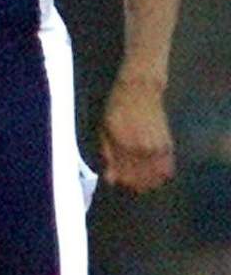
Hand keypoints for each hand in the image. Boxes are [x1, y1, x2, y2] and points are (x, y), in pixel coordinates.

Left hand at [99, 79, 174, 193]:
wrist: (140, 91)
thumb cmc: (118, 109)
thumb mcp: (104, 129)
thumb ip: (107, 154)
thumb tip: (110, 178)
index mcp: (124, 145)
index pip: (124, 175)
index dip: (119, 181)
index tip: (115, 180)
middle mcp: (143, 149)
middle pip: (140, 179)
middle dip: (131, 184)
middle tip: (126, 181)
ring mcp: (158, 148)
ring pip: (155, 178)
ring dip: (147, 182)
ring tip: (139, 180)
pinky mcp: (169, 146)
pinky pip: (167, 169)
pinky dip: (160, 176)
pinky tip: (153, 175)